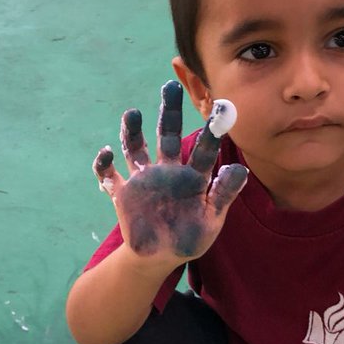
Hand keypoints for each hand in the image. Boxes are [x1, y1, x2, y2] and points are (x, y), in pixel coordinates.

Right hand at [94, 80, 247, 260]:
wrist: (159, 258)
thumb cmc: (189, 239)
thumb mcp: (211, 219)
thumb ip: (223, 194)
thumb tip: (240, 169)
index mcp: (192, 176)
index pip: (204, 148)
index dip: (212, 129)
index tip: (220, 106)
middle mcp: (167, 171)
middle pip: (167, 134)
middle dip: (169, 111)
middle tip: (169, 86)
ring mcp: (143, 180)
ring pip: (135, 147)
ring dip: (132, 130)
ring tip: (132, 113)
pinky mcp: (123, 194)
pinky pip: (108, 175)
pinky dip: (103, 164)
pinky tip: (107, 153)